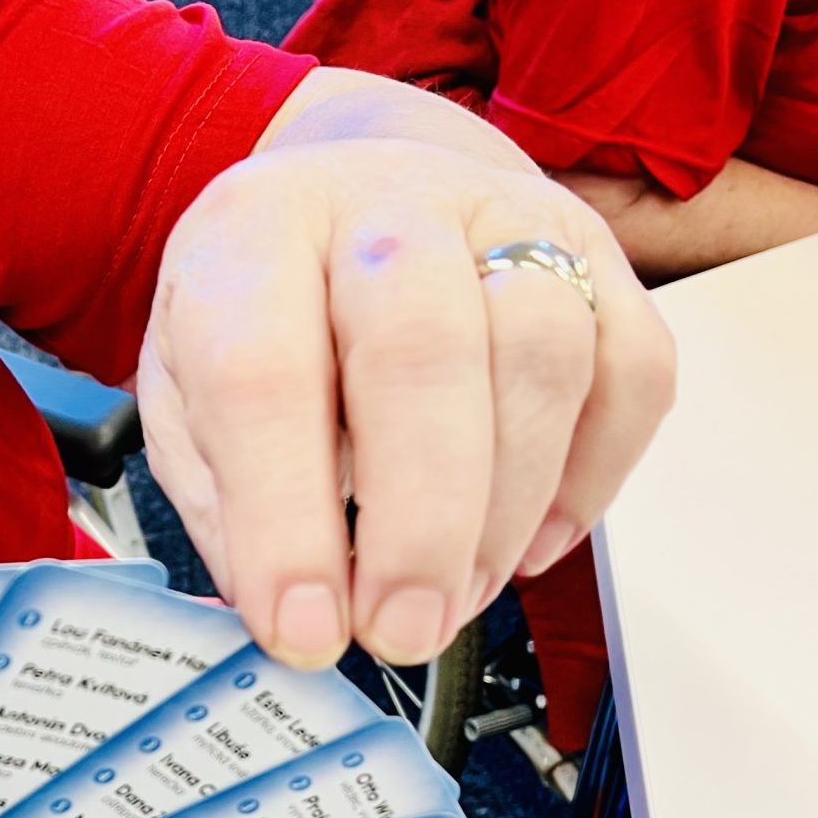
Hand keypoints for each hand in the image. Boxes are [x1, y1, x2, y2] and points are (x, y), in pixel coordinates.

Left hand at [136, 66, 675, 668]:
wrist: (356, 186)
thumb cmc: (266, 308)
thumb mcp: (184, 390)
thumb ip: (224, 497)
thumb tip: (287, 613)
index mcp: (256, 232)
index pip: (264, 375)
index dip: (285, 521)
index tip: (305, 630)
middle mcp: (386, 208)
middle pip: (423, 351)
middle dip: (419, 524)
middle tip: (402, 631)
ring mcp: (507, 219)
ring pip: (543, 357)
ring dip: (506, 509)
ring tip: (457, 594)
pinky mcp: (597, 255)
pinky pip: (633, 371)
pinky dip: (591, 481)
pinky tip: (529, 541)